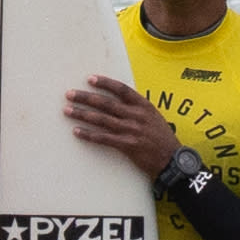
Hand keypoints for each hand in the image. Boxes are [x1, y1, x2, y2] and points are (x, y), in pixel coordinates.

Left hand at [62, 80, 181, 173]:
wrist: (172, 160)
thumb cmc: (162, 138)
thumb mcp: (153, 117)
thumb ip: (136, 108)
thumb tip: (117, 99)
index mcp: (144, 106)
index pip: (121, 89)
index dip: (105, 83)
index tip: (90, 79)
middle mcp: (137, 116)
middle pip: (107, 103)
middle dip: (86, 98)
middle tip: (69, 94)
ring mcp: (132, 130)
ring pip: (102, 120)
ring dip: (82, 114)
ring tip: (67, 110)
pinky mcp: (128, 145)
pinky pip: (104, 138)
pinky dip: (89, 134)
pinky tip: (77, 131)